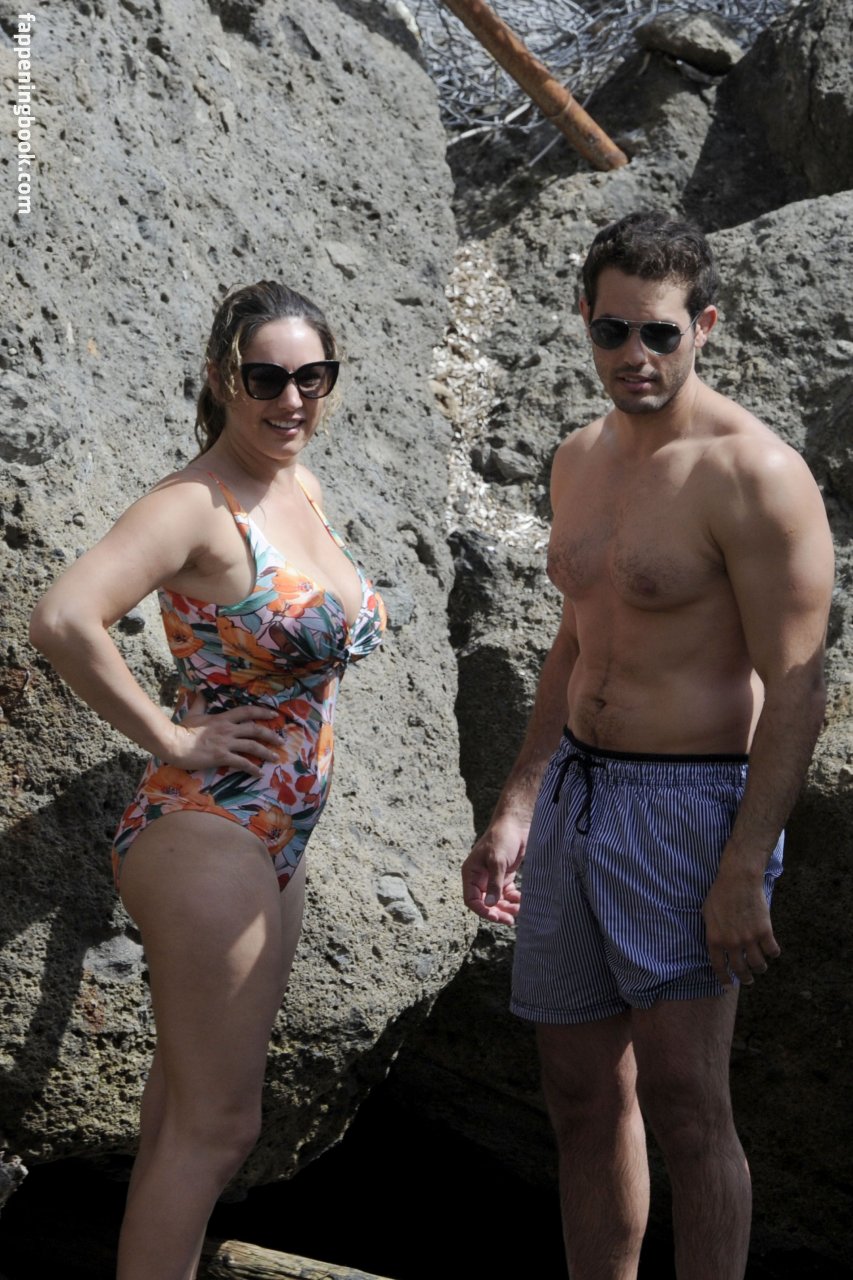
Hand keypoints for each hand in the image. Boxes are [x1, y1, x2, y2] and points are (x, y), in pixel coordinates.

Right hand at [165, 694, 281, 775]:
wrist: (174, 744)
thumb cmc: (182, 730)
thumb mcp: (193, 713)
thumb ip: (201, 703)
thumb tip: (201, 691)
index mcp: (222, 718)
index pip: (247, 711)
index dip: (262, 712)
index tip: (274, 715)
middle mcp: (228, 729)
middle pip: (255, 729)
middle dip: (271, 734)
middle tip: (281, 740)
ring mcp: (226, 743)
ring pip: (252, 746)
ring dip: (266, 752)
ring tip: (276, 758)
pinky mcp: (222, 757)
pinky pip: (242, 763)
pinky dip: (252, 768)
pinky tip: (259, 773)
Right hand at [462, 813, 526, 925]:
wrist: (517, 824)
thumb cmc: (503, 838)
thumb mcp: (497, 861)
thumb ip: (494, 884)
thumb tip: (490, 905)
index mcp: (470, 873)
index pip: (471, 899)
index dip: (482, 910)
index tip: (495, 916)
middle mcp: (479, 878)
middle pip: (485, 903)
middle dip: (496, 912)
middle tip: (510, 920)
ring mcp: (492, 878)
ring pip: (497, 900)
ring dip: (506, 908)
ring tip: (519, 911)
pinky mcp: (505, 876)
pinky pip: (507, 894)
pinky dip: (514, 899)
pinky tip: (522, 901)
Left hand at [702, 864, 780, 989]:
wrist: (738, 880)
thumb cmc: (720, 894)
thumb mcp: (707, 913)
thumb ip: (711, 931)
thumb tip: (715, 945)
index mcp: (715, 939)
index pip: (719, 967)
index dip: (724, 978)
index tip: (728, 984)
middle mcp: (732, 943)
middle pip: (740, 970)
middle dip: (745, 978)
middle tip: (748, 980)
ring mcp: (749, 939)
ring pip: (758, 964)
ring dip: (760, 969)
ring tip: (760, 968)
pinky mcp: (764, 931)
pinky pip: (772, 951)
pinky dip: (773, 954)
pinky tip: (772, 952)